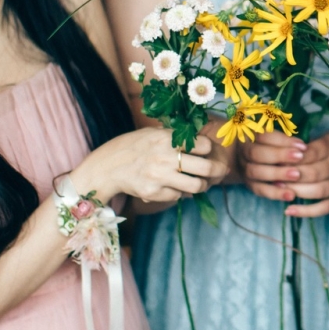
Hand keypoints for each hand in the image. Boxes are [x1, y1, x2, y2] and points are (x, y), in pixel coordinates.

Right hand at [76, 128, 227, 204]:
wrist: (108, 167)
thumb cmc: (134, 147)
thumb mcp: (153, 133)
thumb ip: (176, 137)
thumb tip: (204, 144)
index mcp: (166, 139)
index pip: (204, 145)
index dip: (209, 149)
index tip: (208, 151)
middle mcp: (165, 158)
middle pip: (207, 168)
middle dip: (218, 170)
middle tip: (220, 171)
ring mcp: (159, 177)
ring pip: (197, 186)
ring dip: (203, 185)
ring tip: (200, 182)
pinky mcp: (154, 193)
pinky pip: (179, 196)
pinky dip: (182, 192)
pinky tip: (177, 187)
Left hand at [241, 132, 328, 217]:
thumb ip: (311, 145)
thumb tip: (284, 150)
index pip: (313, 152)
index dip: (295, 156)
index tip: (279, 158)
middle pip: (314, 172)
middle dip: (292, 175)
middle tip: (273, 175)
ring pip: (318, 190)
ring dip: (296, 191)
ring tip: (279, 189)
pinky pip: (324, 208)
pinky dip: (306, 212)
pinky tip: (288, 211)